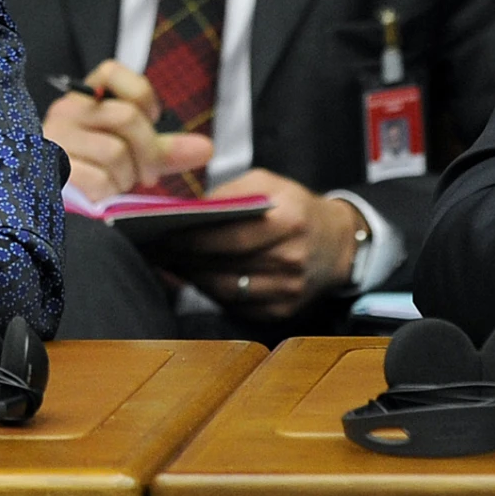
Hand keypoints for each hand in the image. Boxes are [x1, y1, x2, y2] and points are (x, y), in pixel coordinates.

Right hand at [41, 59, 213, 201]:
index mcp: (83, 100)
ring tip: (116, 184)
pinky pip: (98, 180)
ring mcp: (54, 141)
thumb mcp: (130, 154)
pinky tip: (99, 195)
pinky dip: (108, 193)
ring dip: (126, 178)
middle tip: (148, 174)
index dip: (142, 95)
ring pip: (115, 152)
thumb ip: (165, 150)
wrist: (46, 206)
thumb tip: (207, 149)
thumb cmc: (93, 173)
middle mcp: (65, 113)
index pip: (112, 72)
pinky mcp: (50, 172)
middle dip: (148, 152)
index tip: (151, 120)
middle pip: (126, 118)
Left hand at [155, 169, 365, 319]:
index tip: (164, 234)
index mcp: (290, 221)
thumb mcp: (268, 183)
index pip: (232, 236)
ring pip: (227, 291)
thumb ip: (230, 194)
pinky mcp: (283, 312)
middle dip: (186, 259)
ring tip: (170, 264)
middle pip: (225, 266)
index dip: (194, 239)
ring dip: (194, 279)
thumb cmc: (295, 207)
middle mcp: (292, 258)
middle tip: (157, 251)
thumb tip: (188, 213)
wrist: (337, 243)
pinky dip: (212, 293)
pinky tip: (195, 279)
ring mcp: (288, 290)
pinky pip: (237, 306)